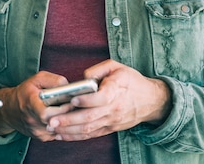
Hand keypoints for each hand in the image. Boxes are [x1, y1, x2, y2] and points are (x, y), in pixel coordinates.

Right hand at [0, 71, 71, 140]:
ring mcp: (37, 131)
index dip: (63, 107)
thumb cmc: (24, 93)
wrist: (10, 109)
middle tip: (72, 106)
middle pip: (57, 122)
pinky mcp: (41, 137)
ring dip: (66, 121)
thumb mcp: (37, 79)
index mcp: (31, 104)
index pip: (48, 113)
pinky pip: (57, 133)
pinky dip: (61, 126)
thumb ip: (53, 80)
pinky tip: (60, 117)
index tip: (71, 101)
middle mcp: (33, 120)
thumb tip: (68, 86)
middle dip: (68, 114)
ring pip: (60, 129)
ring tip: (66, 110)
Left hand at [46, 60, 171, 140]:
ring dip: (69, 130)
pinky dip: (76, 136)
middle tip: (51, 120)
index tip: (72, 99)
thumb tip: (83, 77)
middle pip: (90, 117)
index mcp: (116, 92)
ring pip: (88, 128)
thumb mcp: (117, 67)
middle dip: (69, 120)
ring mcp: (111, 121)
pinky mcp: (110, 128)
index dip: (86, 99)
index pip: (101, 98)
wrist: (152, 101)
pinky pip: (91, 134)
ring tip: (52, 129)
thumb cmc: (132, 81)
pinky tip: (62, 135)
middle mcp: (113, 109)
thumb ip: (99, 69)